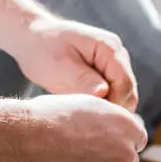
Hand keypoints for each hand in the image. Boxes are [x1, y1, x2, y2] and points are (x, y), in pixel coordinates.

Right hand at [5, 94, 146, 161]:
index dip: (118, 143)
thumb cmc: (45, 118)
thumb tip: (113, 132)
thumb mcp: (83, 107)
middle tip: (78, 159)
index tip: (101, 144)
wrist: (20, 140)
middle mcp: (125, 155)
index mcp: (127, 127)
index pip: (137, 141)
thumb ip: (106, 122)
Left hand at [11, 15, 138, 110]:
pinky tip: (81, 110)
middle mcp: (117, 56)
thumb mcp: (59, 65)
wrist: (32, 39)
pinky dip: (100, 106)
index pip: (125, 85)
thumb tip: (104, 94)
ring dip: (105, 109)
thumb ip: (82, 79)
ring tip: (81, 116)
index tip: (90, 119)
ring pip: (122, 98)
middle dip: (111, 110)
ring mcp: (112, 66)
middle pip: (128, 93)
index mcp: (110, 49)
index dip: (113, 106)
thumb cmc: (42, 49)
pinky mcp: (104, 75)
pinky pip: (111, 97)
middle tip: (84, 122)